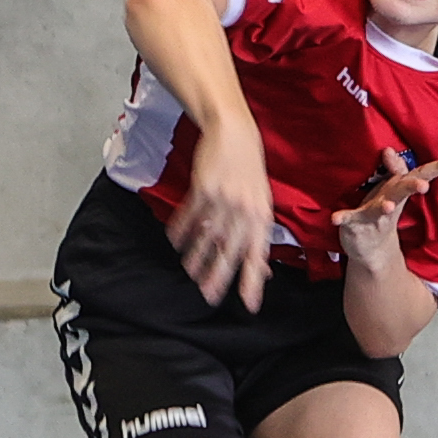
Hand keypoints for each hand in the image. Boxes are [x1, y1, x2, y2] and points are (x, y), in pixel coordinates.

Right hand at [169, 120, 274, 309]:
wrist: (235, 134)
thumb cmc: (250, 171)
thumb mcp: (262, 202)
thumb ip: (259, 234)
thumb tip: (262, 268)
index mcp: (262, 215)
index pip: (259, 254)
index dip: (254, 280)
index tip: (250, 304)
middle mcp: (244, 210)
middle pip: (230, 250)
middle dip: (218, 275)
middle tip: (208, 295)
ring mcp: (223, 199)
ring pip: (207, 235)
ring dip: (196, 255)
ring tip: (189, 271)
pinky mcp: (203, 187)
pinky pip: (190, 215)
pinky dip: (181, 229)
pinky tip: (175, 241)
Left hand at [331, 148, 437, 269]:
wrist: (371, 249)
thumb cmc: (382, 211)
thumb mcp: (391, 189)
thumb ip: (394, 169)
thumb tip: (389, 149)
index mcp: (400, 190)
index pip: (422, 175)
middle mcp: (391, 202)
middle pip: (403, 192)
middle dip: (413, 187)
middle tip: (423, 186)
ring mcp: (373, 216)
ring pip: (380, 210)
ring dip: (385, 207)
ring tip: (388, 206)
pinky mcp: (356, 226)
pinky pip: (349, 221)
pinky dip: (343, 218)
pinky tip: (335, 218)